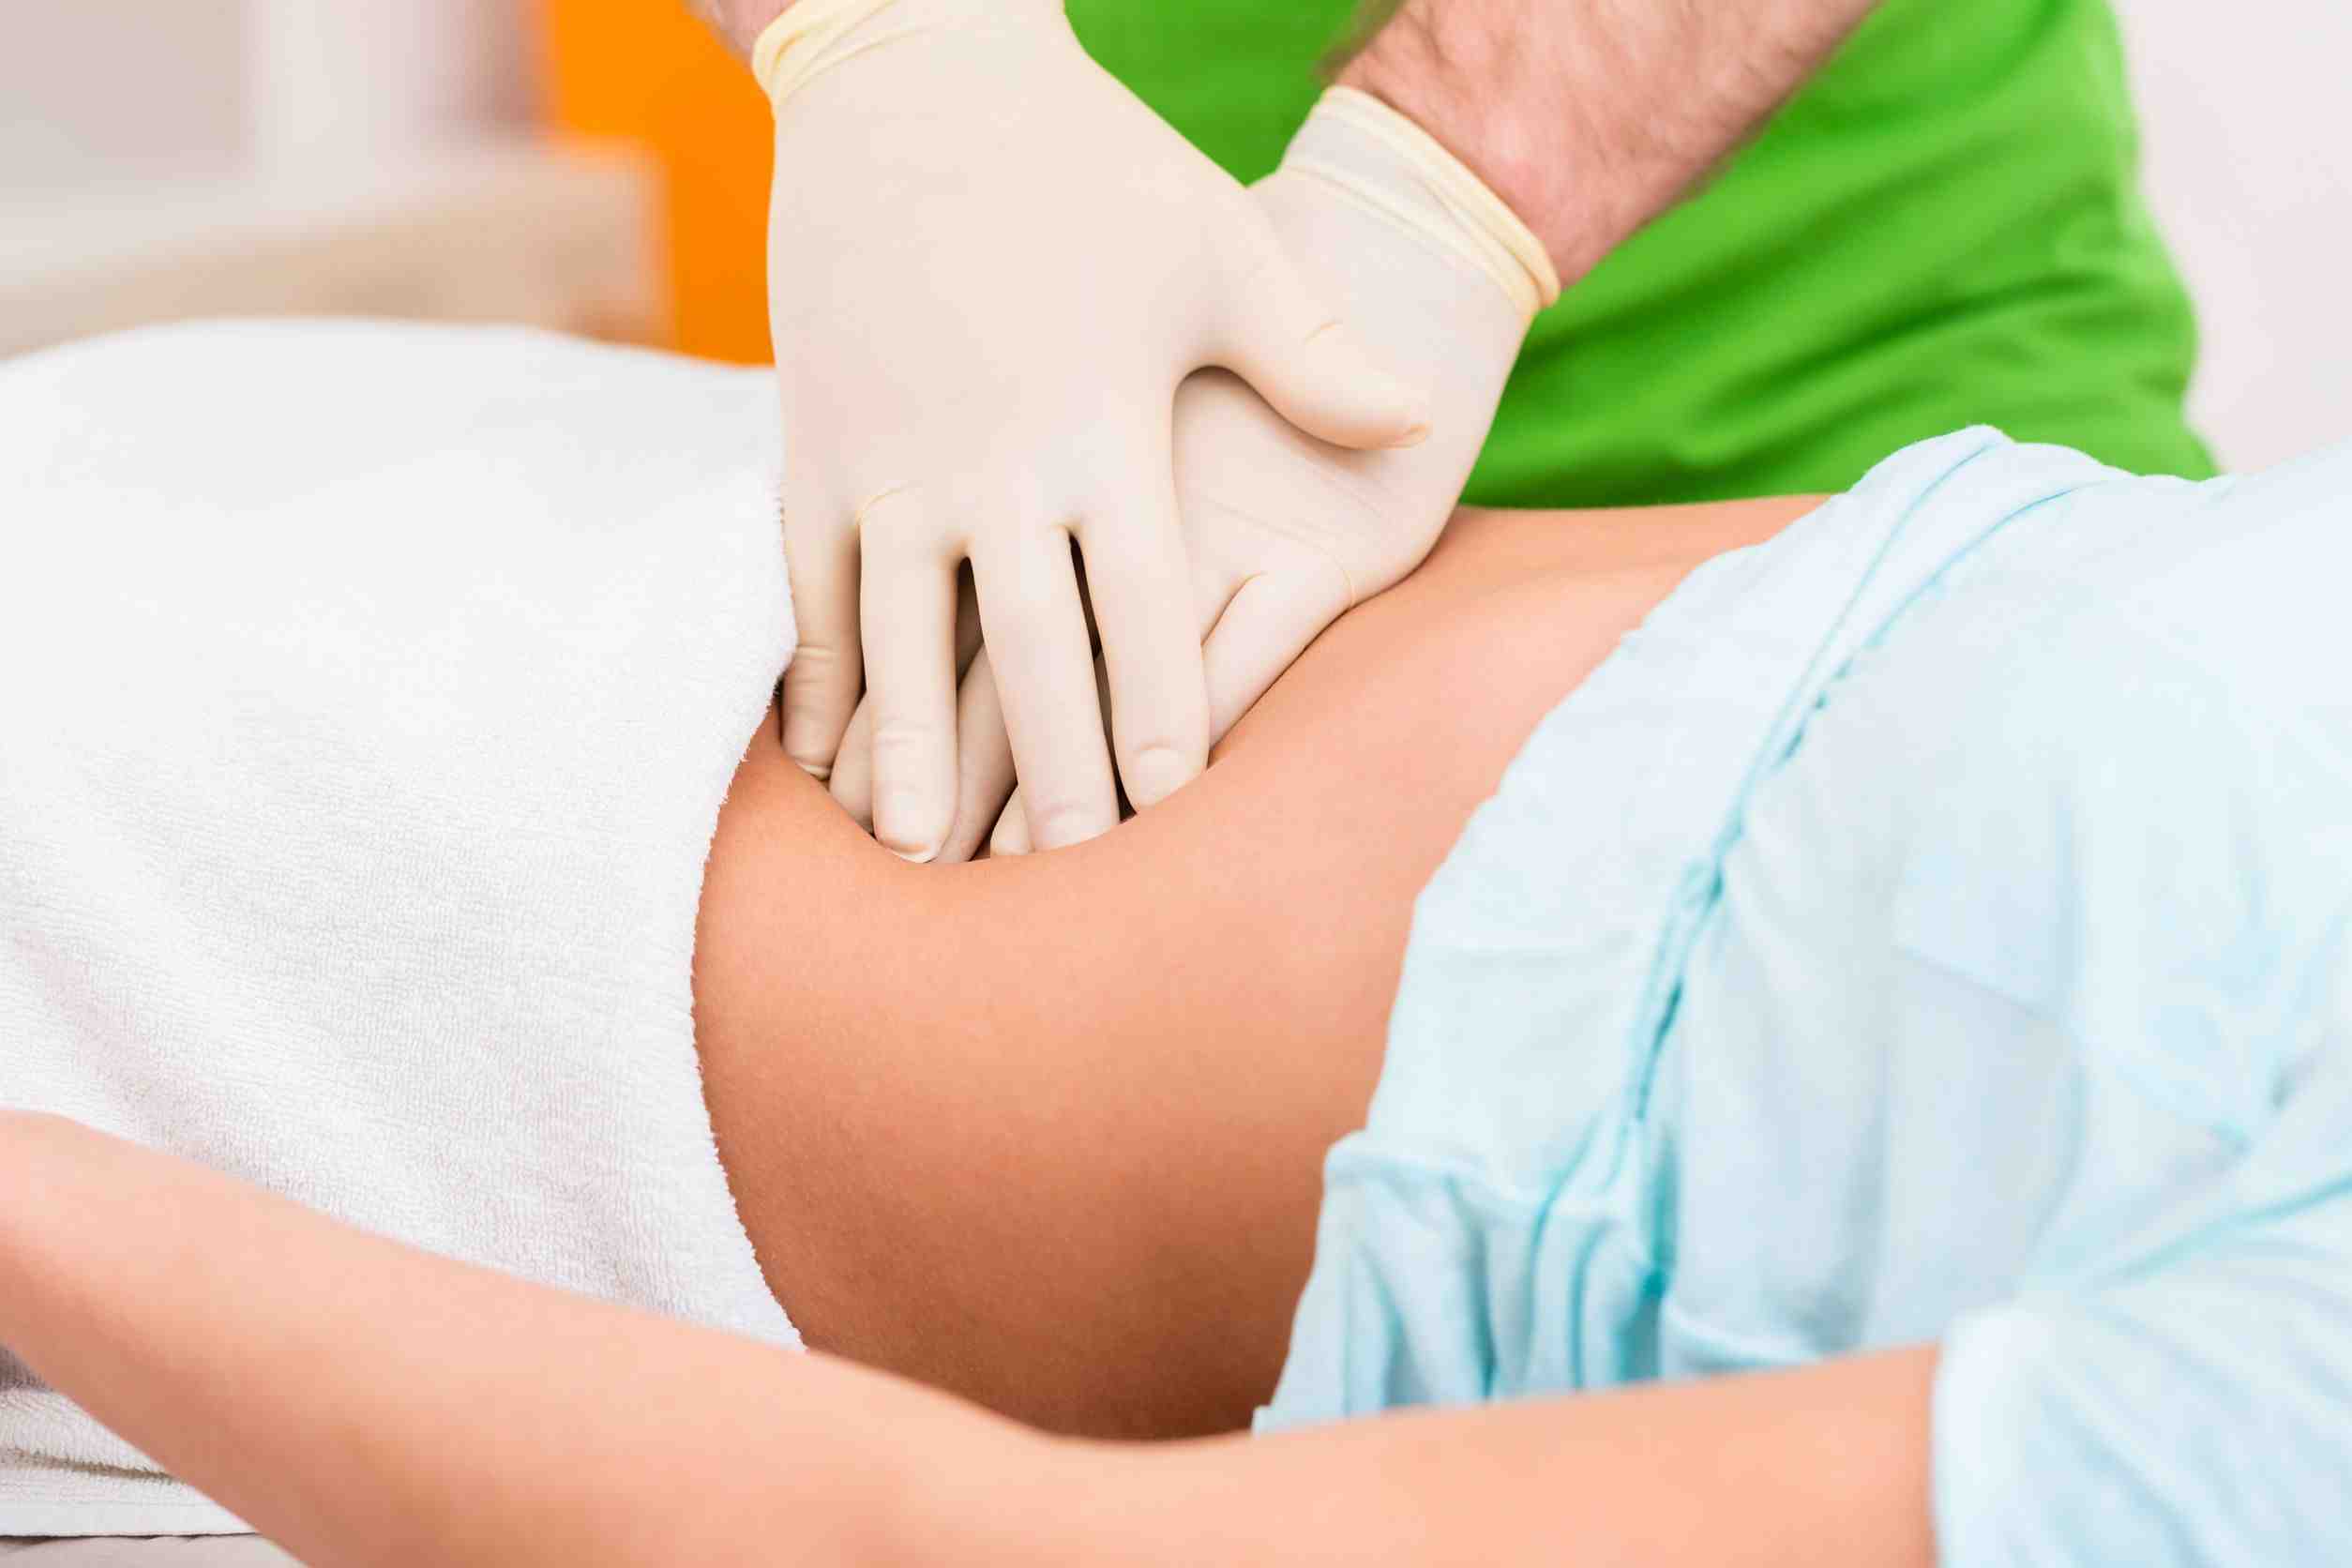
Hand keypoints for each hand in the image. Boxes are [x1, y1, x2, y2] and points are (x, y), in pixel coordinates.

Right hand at [827, 88, 1556, 858]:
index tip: (1174, 824)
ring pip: (903, 646)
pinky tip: (824, 758)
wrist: (912, 77)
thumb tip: (1413, 425)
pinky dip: (818, 680)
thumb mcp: (1219, 248)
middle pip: (1028, 661)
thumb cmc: (1089, 167)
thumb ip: (1311, 355)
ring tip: (923, 856)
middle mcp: (990, 466)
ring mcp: (889, 461)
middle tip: (1064, 889)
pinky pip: (811, 590)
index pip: (1140, 619)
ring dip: (910, 761)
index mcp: (1102, 435)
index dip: (1159, 730)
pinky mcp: (813, 445)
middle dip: (1047, 783)